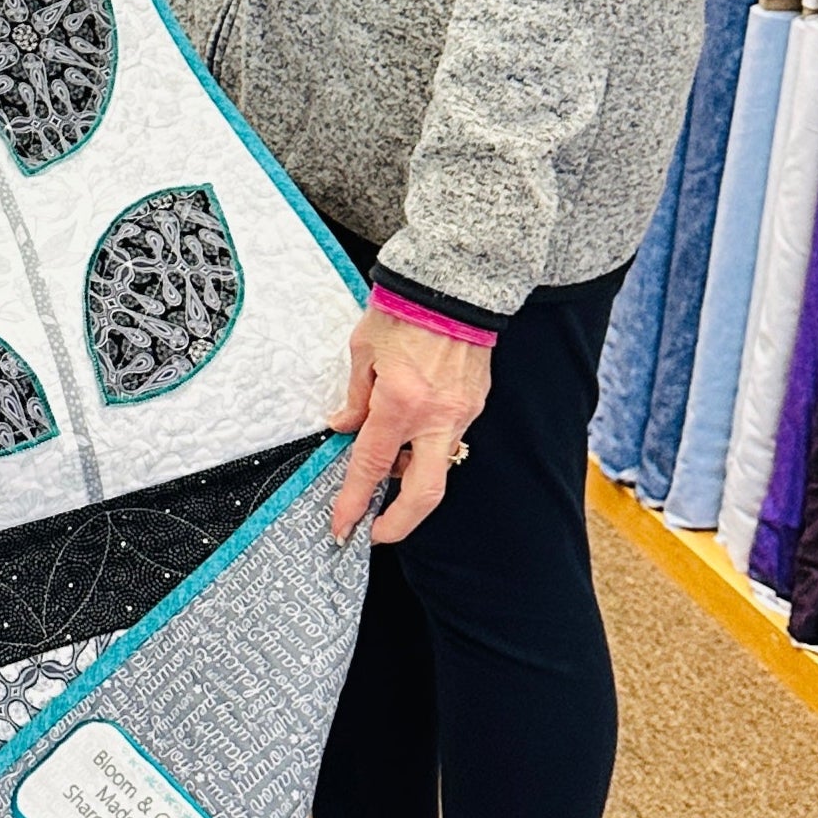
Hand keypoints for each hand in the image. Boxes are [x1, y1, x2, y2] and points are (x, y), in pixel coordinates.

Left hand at [327, 304, 492, 545]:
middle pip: (424, 494)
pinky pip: (450, 438)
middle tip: (377, 532)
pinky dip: (426, 444)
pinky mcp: (475, 406)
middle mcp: (435, 418)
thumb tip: (344, 428)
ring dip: (409, 473)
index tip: (343, 526)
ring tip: (385, 456)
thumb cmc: (402, 310)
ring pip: (438, 467)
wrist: (453, 286)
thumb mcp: (363, 350)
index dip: (355, 501)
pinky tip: (409, 429)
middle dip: (400, 522)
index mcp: (399, 403)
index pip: (371, 466)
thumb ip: (355, 396)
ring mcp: (461, 415)